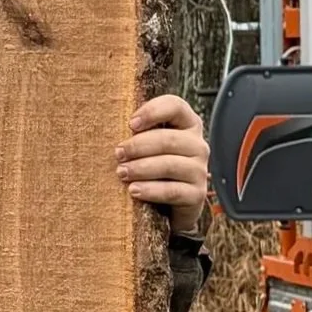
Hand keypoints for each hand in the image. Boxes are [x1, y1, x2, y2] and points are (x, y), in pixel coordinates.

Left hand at [116, 95, 210, 238]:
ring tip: (121, 172)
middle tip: (117, 154)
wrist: (168, 205)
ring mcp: (199, 170)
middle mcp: (198, 145)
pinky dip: (150, 190)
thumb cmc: (153, 167)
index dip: (152, 111)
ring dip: (141, 168)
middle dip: (138, 146)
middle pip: (168, 139)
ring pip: (169, 165)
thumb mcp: (148, 146)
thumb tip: (111, 127)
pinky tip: (133, 190)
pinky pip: (171, 190)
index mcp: (187, 124)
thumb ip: (139, 132)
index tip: (130, 124)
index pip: (175, 106)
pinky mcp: (196, 194)